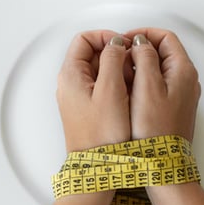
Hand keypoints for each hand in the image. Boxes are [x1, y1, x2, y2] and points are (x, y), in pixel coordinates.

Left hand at [56, 30, 131, 151]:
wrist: (98, 167)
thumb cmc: (102, 136)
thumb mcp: (111, 91)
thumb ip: (112, 60)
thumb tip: (115, 43)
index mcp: (71, 75)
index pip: (84, 39)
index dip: (106, 37)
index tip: (124, 46)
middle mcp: (71, 84)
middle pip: (92, 53)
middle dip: (115, 55)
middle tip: (131, 66)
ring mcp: (79, 97)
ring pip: (100, 70)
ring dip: (118, 71)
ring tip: (132, 84)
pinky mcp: (88, 109)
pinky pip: (103, 87)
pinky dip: (117, 85)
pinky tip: (129, 97)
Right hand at [125, 28, 200, 141]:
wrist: (163, 162)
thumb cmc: (156, 131)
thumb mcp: (147, 87)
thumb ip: (145, 58)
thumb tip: (141, 42)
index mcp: (183, 71)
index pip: (166, 37)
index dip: (144, 34)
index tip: (126, 40)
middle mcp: (186, 81)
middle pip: (164, 51)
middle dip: (140, 49)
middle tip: (121, 55)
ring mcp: (181, 94)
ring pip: (160, 68)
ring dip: (140, 65)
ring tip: (122, 72)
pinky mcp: (173, 107)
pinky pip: (158, 84)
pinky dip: (143, 80)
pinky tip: (129, 90)